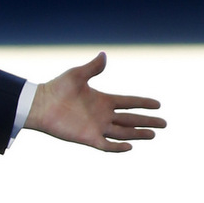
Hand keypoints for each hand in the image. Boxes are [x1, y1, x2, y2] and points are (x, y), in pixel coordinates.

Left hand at [25, 52, 163, 151]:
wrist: (39, 104)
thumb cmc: (56, 88)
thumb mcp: (76, 75)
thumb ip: (92, 68)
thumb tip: (104, 55)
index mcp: (102, 99)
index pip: (128, 102)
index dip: (143, 103)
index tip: (158, 104)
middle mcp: (102, 114)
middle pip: (130, 119)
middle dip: (147, 121)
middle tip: (165, 123)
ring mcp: (96, 127)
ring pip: (123, 133)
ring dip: (138, 134)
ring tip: (153, 134)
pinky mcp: (88, 138)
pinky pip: (107, 145)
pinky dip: (118, 147)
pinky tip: (130, 146)